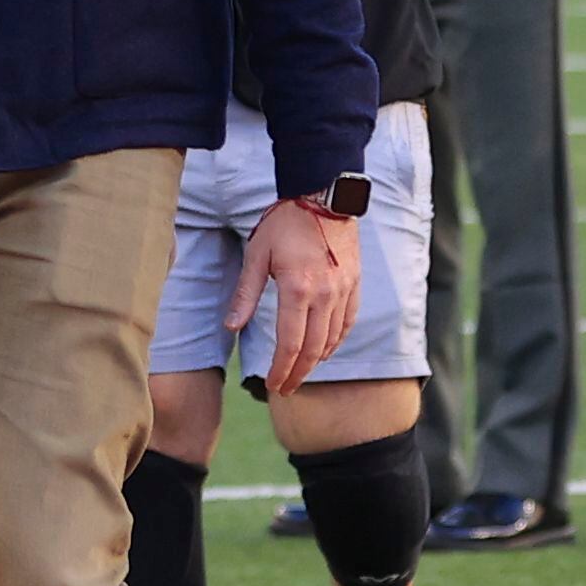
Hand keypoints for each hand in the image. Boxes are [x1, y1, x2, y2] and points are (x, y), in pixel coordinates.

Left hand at [229, 202, 361, 396]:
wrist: (323, 196)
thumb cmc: (285, 223)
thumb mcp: (257, 255)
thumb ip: (246, 294)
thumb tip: (231, 327)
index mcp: (297, 289)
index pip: (290, 344)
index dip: (281, 370)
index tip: (273, 386)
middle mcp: (325, 294)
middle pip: (313, 348)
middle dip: (298, 373)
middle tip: (286, 389)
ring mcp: (343, 289)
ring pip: (333, 338)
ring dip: (316, 360)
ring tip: (301, 371)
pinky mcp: (354, 283)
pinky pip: (348, 321)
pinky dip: (337, 340)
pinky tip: (326, 350)